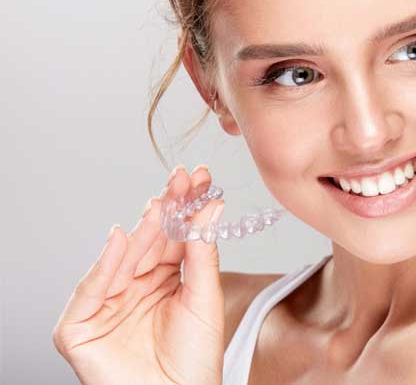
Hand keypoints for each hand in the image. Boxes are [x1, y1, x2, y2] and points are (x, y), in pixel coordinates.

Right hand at [53, 166, 225, 384]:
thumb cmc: (195, 360)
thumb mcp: (204, 298)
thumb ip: (203, 253)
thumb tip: (211, 207)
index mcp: (163, 280)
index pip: (173, 236)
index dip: (185, 207)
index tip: (200, 178)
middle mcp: (134, 286)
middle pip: (149, 241)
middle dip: (166, 209)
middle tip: (183, 178)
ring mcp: (107, 304)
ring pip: (123, 259)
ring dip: (142, 229)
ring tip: (163, 202)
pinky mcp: (81, 326)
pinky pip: (92, 290)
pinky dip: (105, 265)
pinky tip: (121, 236)